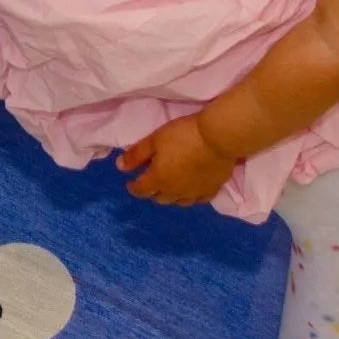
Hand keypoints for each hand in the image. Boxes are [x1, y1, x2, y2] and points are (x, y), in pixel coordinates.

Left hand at [118, 114, 236, 206]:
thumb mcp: (154, 140)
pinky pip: (198, 200)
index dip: (134, 187)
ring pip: (178, 202)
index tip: (131, 183)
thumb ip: (136, 155)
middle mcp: (175, 192)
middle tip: (150, 180)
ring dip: (170, 195)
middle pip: (159, 198)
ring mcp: (194, 193)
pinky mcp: (212, 190)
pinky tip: (191, 190)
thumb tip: (120, 167)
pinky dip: (190, 196)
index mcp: (158, 179)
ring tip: (169, 185)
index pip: (141, 190)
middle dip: (152, 191)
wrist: (218, 138)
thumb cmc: (182, 136)